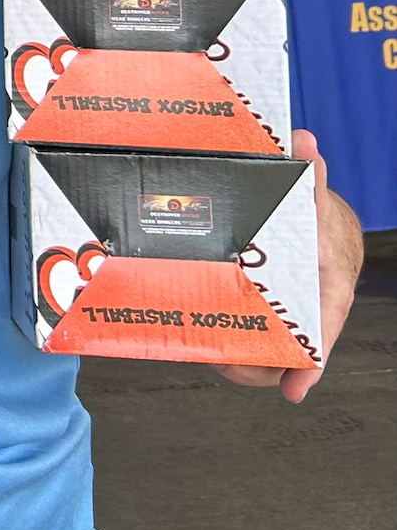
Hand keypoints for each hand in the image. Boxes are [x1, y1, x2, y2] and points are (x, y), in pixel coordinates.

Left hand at [214, 129, 362, 403]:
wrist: (323, 235)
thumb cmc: (315, 226)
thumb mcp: (313, 202)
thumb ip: (309, 175)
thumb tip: (303, 140)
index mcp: (328, 290)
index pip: (324, 332)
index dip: (311, 364)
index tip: (296, 389)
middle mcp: (309, 312)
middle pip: (287, 355)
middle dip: (256, 366)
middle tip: (226, 365)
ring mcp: (288, 322)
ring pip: (265, 358)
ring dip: (237, 363)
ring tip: (207, 355)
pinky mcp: (266, 324)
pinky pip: (250, 347)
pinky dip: (229, 349)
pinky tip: (201, 342)